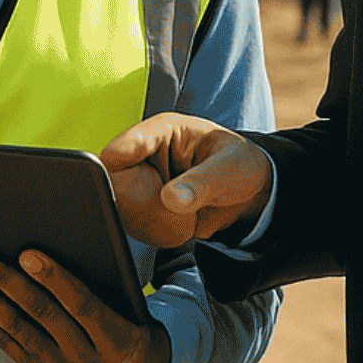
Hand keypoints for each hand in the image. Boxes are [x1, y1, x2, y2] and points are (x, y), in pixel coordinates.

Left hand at [0, 250, 169, 362]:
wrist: (128, 361)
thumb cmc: (121, 311)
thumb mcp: (122, 295)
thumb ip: (94, 272)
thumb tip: (46, 239)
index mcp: (116, 335)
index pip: (82, 303)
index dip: (54, 278)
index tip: (26, 253)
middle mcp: (88, 359)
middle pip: (42, 314)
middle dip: (6, 283)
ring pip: (19, 330)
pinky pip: (7, 344)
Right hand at [99, 113, 273, 245]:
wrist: (250, 192)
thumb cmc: (240, 165)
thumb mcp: (228, 169)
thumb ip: (202, 183)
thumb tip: (171, 200)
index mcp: (160, 131)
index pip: (119, 148)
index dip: (116, 172)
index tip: (131, 194)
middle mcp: (144, 154)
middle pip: (112, 180)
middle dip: (134, 201)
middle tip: (167, 211)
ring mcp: (143, 180)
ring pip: (120, 205)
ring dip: (146, 220)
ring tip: (180, 219)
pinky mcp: (146, 203)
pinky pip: (135, 223)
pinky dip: (152, 231)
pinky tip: (177, 228)